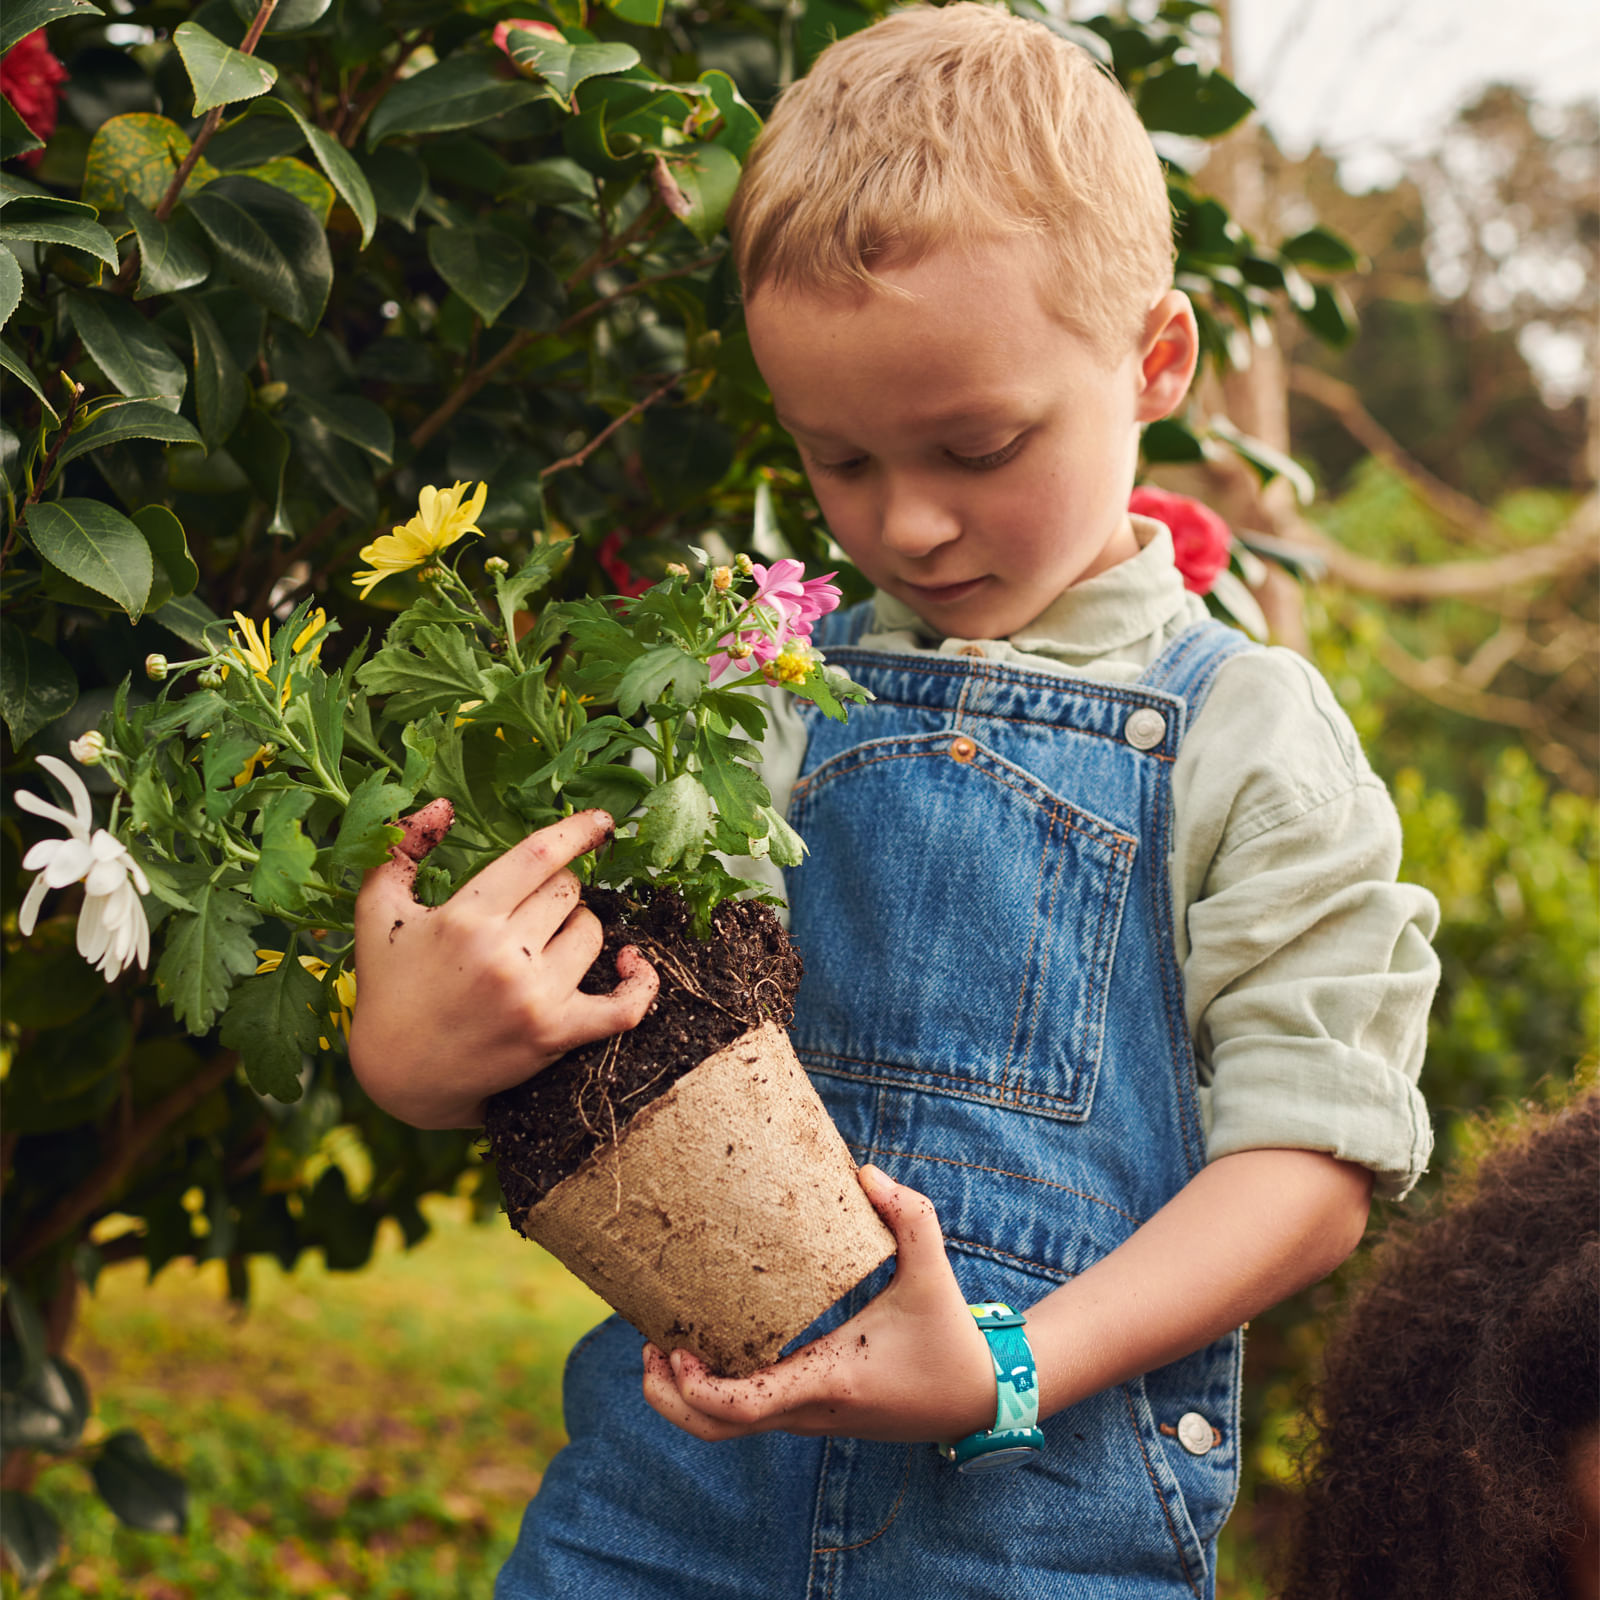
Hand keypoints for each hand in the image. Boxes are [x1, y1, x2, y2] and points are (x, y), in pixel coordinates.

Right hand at [349, 802, 657, 1127]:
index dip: (577, 832)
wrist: (398, 1075)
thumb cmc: (389, 986)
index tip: (601, 822)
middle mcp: (504, 955)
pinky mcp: (555, 1035)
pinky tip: (633, 964)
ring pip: (592, 934)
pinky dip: (640, 983)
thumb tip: (443, 806)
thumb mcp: (378, 909)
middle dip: (557, 893)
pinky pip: (624, 1006)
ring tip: (544, 944)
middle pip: (568, 893)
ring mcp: (534, 997)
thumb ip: (404, 847)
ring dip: (578, 931)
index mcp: (466, 918)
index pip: (539, 856)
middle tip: (530, 912)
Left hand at [641, 1166, 997, 1443]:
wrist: (979, 1398)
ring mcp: (809, 1418)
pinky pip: (750, 1414)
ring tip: (665, 1342)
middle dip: (669, 1397)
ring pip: (728, 1429)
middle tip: (647, 1346)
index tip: (671, 1348)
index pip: (746, 1405)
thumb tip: (865, 1173)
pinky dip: (716, 1393)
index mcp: (830, 1378)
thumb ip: (909, 1216)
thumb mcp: (933, 1271)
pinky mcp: (813, 1414)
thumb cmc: (953, 1336)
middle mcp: (811, 1409)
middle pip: (716, 1431)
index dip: (697, 1387)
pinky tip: (710, 1344)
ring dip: (687, 1396)